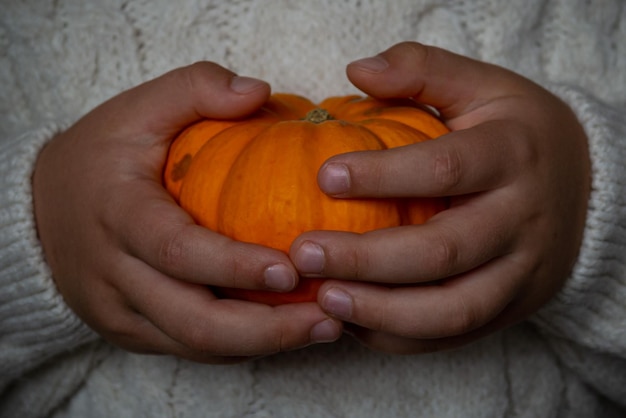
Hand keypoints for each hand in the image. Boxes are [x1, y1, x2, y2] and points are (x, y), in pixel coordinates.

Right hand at [33, 62, 341, 362]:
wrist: (36, 211)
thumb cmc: (99, 156)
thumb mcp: (137, 109)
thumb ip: (195, 88)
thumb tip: (258, 93)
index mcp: (118, 215)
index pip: (178, 251)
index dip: (235, 266)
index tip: (291, 269)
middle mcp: (115, 274)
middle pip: (193, 321)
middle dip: (265, 330)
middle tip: (328, 318)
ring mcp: (120, 311)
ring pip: (194, 346)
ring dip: (263, 344)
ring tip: (322, 330)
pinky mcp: (129, 330)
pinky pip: (188, 349)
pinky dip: (239, 346)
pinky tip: (282, 332)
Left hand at [290, 42, 589, 353]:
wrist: (585, 188)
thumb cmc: (516, 133)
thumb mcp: (481, 86)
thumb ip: (422, 70)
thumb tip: (357, 71)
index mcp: (512, 156)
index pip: (445, 169)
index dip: (383, 175)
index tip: (323, 178)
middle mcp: (522, 220)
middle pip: (443, 252)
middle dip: (367, 259)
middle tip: (303, 254)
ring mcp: (521, 273)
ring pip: (453, 309)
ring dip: (382, 312)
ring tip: (324, 300)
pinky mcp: (511, 308)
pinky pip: (456, 335)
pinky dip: (402, 337)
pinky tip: (355, 322)